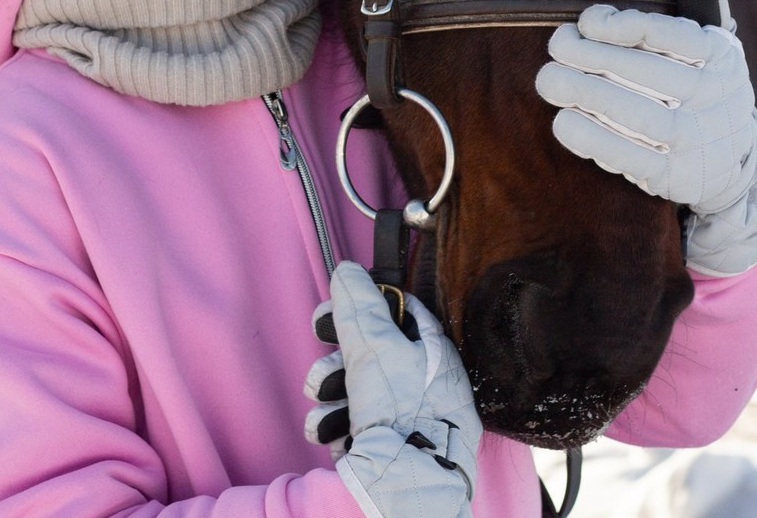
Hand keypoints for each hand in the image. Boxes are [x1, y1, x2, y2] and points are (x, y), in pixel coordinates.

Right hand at [303, 262, 479, 517]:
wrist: (400, 486)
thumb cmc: (400, 409)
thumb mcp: (376, 345)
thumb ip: (359, 305)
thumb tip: (348, 269)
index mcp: (433, 352)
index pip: (398, 311)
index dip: (364, 303)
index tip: (335, 307)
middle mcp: (422, 383)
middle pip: (370, 349)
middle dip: (338, 354)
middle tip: (326, 353)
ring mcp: (404, 416)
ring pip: (355, 385)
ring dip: (330, 388)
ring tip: (323, 398)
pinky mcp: (384, 446)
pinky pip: (352, 421)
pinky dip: (334, 422)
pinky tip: (329, 430)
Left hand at [536, 0, 756, 275]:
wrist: (727, 164)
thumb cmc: (697, 89)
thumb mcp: (708, 49)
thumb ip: (696, 7)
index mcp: (723, 57)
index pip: (669, 35)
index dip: (620, 25)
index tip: (587, 22)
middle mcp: (717, 100)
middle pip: (646, 73)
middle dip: (589, 56)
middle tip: (556, 46)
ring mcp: (698, 143)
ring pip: (638, 115)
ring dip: (584, 93)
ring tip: (549, 78)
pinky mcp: (675, 179)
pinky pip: (629, 157)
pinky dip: (591, 137)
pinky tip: (563, 119)